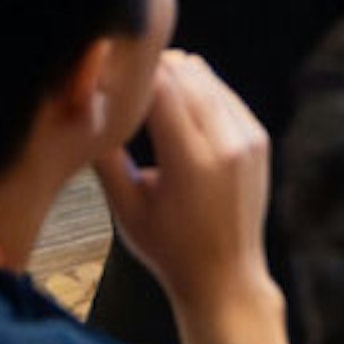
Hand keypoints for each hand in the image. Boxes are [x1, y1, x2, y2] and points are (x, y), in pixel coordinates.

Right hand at [94, 51, 276, 316]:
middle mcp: (227, 144)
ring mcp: (248, 138)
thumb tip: (84, 110)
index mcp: (191, 163)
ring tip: (145, 85)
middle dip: (151, 66)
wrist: (225, 277)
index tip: (109, 73)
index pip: (161, 88)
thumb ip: (105, 156)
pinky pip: (224, 92)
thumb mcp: (125, 207)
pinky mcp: (258, 137)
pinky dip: (199, 87)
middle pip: (184, 74)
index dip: (132, 73)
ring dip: (175, 73)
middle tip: (123, 74)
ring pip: (206, 76)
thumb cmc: (169, 249)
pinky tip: (177, 100)